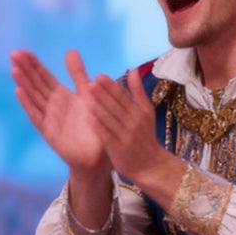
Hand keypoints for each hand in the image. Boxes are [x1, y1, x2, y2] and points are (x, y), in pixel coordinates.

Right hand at [11, 48, 107, 172]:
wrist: (99, 154)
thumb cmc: (94, 125)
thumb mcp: (87, 93)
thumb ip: (78, 74)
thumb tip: (70, 50)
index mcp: (61, 96)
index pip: (43, 76)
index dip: (33, 64)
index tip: (22, 51)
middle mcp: (52, 105)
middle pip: (36, 84)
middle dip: (25, 69)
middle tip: (13, 54)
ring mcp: (49, 118)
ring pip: (34, 97)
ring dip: (24, 83)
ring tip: (14, 69)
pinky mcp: (49, 131)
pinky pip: (37, 115)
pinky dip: (28, 103)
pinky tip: (19, 91)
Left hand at [89, 69, 172, 190]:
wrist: (151, 165)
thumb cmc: (145, 136)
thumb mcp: (146, 112)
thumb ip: (138, 91)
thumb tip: (132, 69)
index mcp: (141, 111)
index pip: (124, 95)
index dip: (111, 86)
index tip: (99, 76)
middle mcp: (134, 122)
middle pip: (115, 105)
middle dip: (102, 94)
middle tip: (89, 83)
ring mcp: (126, 135)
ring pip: (110, 118)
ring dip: (97, 107)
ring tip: (85, 96)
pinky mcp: (117, 148)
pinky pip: (105, 134)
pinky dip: (97, 125)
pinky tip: (87, 117)